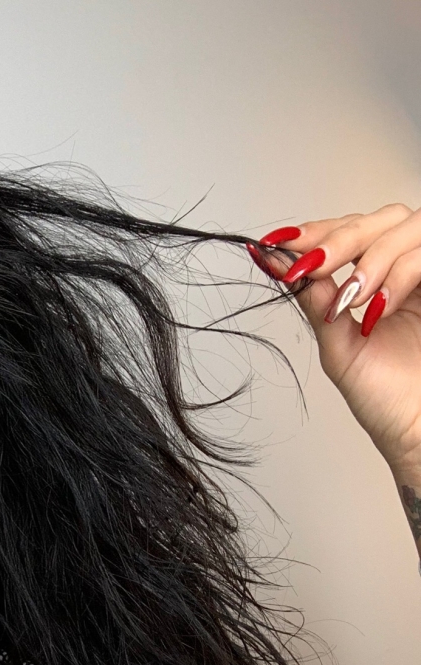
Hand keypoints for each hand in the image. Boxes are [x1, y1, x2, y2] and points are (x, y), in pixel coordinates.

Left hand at [249, 206, 420, 474]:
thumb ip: (315, 299)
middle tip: (313, 266)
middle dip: (341, 239)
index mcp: (381, 278)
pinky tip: (381, 307)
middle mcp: (409, 269)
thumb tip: (274, 262)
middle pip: (379, 219)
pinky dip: (401, 272)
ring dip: (372, 259)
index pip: (350, 232)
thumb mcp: (338, 341)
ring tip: (354, 299)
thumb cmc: (385, 397)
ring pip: (405, 227)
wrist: (416, 429)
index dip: (317, 231)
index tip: (281, 242)